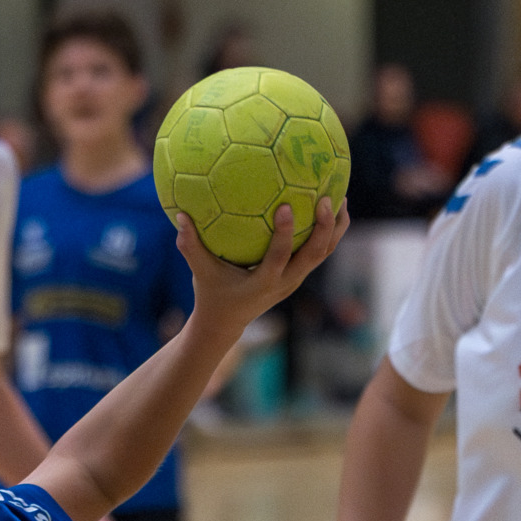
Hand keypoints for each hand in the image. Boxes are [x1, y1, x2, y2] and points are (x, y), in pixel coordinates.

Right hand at [172, 196, 348, 334]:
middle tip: (326, 199)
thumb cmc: (212, 293)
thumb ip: (190, 246)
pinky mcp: (297, 275)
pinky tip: (329, 206)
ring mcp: (295, 280)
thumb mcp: (200, 272)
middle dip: (323, 228)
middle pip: (314, 255)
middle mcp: (285, 282)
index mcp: (264, 282)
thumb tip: (179, 216)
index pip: (280, 257)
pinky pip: (319, 252)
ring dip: (335, 229)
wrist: (226, 322)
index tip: (287, 206)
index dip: (286, 233)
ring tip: (340, 198)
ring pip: (323, 254)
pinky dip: (328, 232)